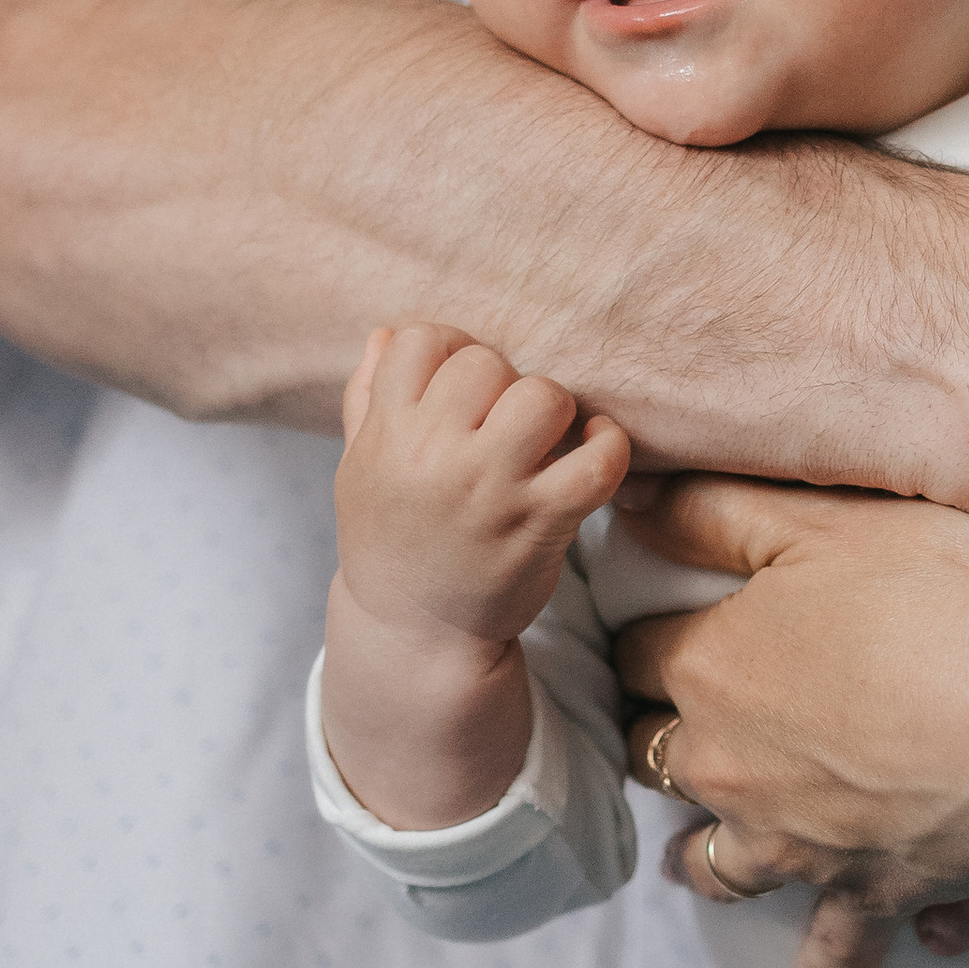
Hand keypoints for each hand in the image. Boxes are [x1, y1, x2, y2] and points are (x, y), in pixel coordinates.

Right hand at [336, 322, 627, 647]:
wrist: (415, 635)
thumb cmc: (392, 542)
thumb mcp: (359, 471)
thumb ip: (365, 400)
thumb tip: (383, 332)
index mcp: (386, 436)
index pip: (420, 340)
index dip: (451, 350)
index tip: (463, 386)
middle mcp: (434, 458)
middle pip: (486, 363)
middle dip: (503, 384)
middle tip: (504, 422)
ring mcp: (491, 491)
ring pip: (542, 397)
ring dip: (552, 410)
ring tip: (545, 437)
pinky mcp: (540, 523)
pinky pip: (597, 461)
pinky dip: (609, 446)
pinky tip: (596, 448)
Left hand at [614, 477, 968, 916]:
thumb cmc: (945, 599)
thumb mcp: (826, 524)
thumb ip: (716, 512)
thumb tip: (626, 497)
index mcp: (708, 667)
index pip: (637, 653)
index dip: (645, 638)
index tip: (650, 634)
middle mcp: (728, 766)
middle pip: (659, 758)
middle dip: (660, 741)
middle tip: (665, 733)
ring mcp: (792, 843)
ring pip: (714, 862)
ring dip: (703, 856)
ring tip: (697, 856)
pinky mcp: (863, 894)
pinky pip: (828, 951)